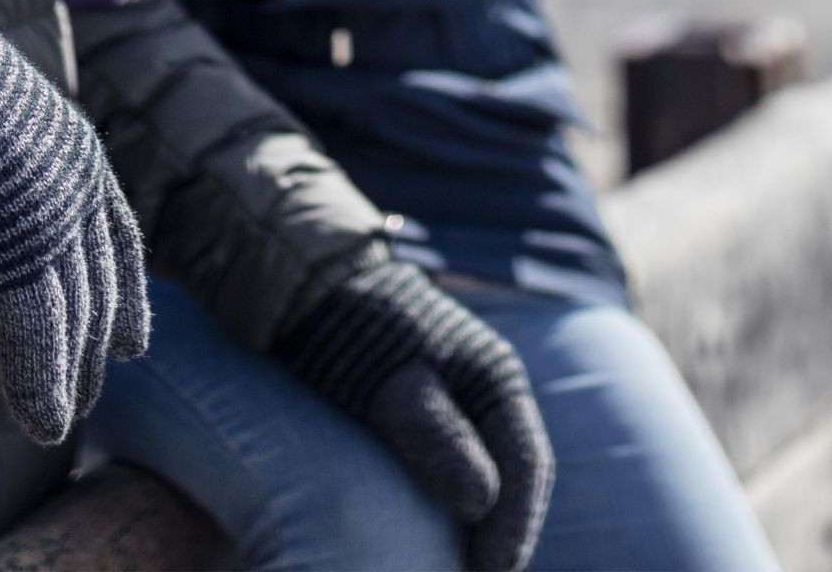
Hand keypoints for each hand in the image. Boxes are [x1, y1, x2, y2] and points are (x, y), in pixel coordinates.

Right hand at [0, 0, 149, 443]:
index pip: (117, 238)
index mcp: (75, 148)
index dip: (126, 293)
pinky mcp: (18, 244)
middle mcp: (78, 182)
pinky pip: (37, 329)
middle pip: (97, 285)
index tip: (133, 342)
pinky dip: (39, 383)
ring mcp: (53, 214)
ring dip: (67, 378)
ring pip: (73, 315)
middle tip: (84, 399)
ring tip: (57, 423)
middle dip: (93, 348)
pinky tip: (41, 425)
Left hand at [279, 253, 553, 571]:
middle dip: (501, 535)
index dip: (514, 528)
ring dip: (478, 525)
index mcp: (495, 375)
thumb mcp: (389, 381)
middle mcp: (487, 389)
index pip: (526, 464)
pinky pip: (456, 467)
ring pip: (486, 476)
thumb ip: (433, 434)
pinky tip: (433, 535)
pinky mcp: (429, 412)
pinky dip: (451, 507)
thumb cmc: (348, 328)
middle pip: (512, 477)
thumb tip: (482, 501)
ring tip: (458, 566)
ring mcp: (460, 400)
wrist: (304, 287)